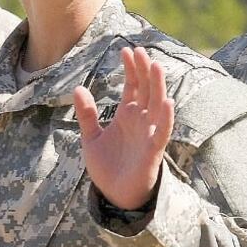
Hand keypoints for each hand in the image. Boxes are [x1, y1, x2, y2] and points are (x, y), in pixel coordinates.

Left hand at [73, 46, 173, 210]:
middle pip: (146, 90)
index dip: (131, 68)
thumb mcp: (91, 138)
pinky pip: (163, 132)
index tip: (126, 50)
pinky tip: (168, 103)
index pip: (133, 86)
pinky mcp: (153, 151)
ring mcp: (149, 134)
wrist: (115, 196)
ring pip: (157, 105)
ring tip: (155, 66)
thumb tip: (78, 88)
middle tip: (140, 50)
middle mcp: (141, 120)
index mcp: (127, 115)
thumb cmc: (107, 167)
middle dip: (144, 70)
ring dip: (158, 86)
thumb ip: (87, 114)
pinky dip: (167, 118)